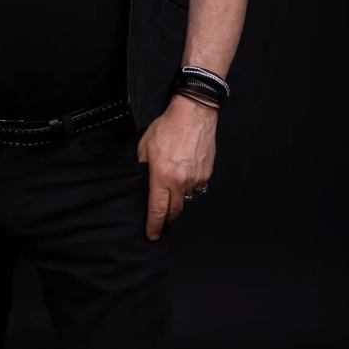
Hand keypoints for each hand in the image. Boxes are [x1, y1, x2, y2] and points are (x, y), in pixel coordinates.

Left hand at [137, 93, 217, 239]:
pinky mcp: (206, 174)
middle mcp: (180, 181)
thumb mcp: (145, 146)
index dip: (154, 225)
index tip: (152, 234)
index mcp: (162, 176)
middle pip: (174, 211)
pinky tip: (184, 172)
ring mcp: (195, 179)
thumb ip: (142, 167)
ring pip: (186, 198)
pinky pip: (196, 187)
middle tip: (161, 220)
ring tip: (172, 184)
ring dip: (178, 197)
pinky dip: (188, 185)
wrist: (194, 114)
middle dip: (167, 218)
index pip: (158, 209)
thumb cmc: (167, 127)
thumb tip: (143, 182)